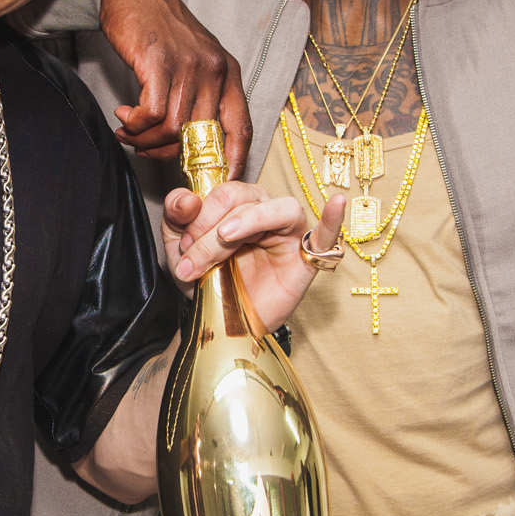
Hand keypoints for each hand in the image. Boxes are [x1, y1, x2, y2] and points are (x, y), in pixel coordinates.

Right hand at [100, 0, 252, 174]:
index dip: (233, 160)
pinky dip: (137, 125)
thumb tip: (194, 144)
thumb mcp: (193, 59)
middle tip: (148, 151)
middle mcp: (214, 69)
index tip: (219, 181)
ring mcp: (188, 66)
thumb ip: (200, 96)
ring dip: (147, 140)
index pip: (241, 126)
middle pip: (202, 136)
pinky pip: (153, 115)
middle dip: (172, 154)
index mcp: (228, 72)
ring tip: (129, 133)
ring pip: (174, 129)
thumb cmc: (159, 30)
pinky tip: (125, 117)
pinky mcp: (159, 64)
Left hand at [162, 182, 345, 333]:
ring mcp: (287, 233)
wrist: (225, 324)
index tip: (184, 247)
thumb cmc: (209, 282)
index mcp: (235, 205)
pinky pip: (326, 234)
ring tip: (226, 238)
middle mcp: (263, 211)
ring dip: (246, 220)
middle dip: (211, 229)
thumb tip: (185, 197)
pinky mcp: (307, 258)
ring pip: (276, 208)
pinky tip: (337, 204)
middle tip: (193, 260)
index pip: (220, 191)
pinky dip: (333, 219)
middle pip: (241, 198)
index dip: (198, 215)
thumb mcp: (181, 251)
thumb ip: (176, 219)